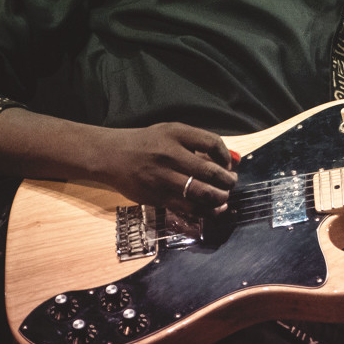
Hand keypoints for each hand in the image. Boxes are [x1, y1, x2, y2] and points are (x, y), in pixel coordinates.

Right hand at [95, 122, 238, 214]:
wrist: (112, 155)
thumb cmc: (148, 143)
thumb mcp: (172, 133)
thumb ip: (200, 143)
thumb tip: (232, 160)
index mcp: (176, 134)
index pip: (212, 144)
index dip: (226, 156)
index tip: (229, 164)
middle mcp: (169, 155)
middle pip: (210, 172)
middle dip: (228, 181)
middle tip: (231, 183)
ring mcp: (162, 178)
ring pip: (200, 194)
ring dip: (219, 198)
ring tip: (224, 197)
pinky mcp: (157, 197)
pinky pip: (187, 208)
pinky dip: (205, 211)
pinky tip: (213, 209)